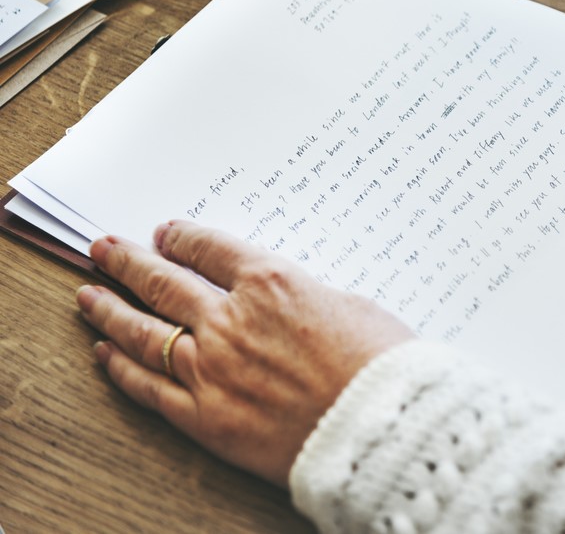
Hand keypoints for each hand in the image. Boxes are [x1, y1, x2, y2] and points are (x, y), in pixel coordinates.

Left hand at [76, 220, 412, 486]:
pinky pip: (151, 388)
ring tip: (88, 296)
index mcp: (270, 282)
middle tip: (103, 249)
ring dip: (110, 309)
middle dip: (128, 262)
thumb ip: (305, 297)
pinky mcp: (206, 417)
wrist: (380, 427)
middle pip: (163, 282)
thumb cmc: (380, 364)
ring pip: (144, 331)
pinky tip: (105, 354)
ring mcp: (211, 369)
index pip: (210, 248)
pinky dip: (123, 369)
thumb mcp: (351, 306)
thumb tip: (285, 301)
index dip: (182, 238)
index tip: (166, 234)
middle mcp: (230, 319)